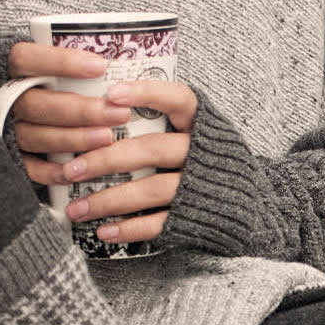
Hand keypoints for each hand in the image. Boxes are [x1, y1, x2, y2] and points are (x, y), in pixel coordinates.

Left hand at [6, 41, 197, 243]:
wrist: (253, 205)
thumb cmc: (210, 163)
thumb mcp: (200, 134)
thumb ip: (163, 121)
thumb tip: (101, 105)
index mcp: (204, 126)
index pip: (180, 99)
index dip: (148, 93)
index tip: (111, 94)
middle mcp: (204, 153)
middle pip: (154, 149)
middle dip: (107, 158)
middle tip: (71, 169)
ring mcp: (202, 187)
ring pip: (153, 189)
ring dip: (110, 200)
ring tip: (76, 209)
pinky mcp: (199, 217)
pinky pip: (162, 224)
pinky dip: (130, 229)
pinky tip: (104, 231)